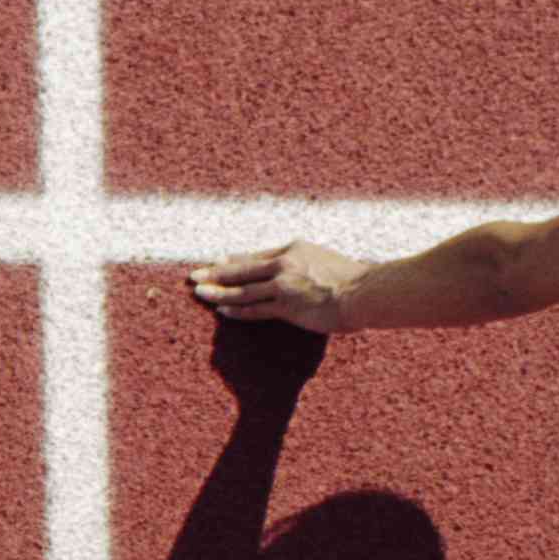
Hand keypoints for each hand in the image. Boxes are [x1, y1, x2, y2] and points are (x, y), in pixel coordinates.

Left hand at [189, 241, 361, 330]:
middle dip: (215, 272)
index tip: (216, 261)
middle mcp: (284, 264)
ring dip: (218, 291)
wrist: (364, 291)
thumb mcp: (321, 258)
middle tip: (194, 275)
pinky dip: (237, 309)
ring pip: (243, 289)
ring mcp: (284, 286)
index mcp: (292, 249)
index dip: (233, 260)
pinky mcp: (287, 306)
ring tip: (199, 292)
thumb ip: (301, 261)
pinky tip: (222, 310)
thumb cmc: (351, 278)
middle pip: (242, 269)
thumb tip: (288, 269)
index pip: (255, 256)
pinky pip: (256, 309)